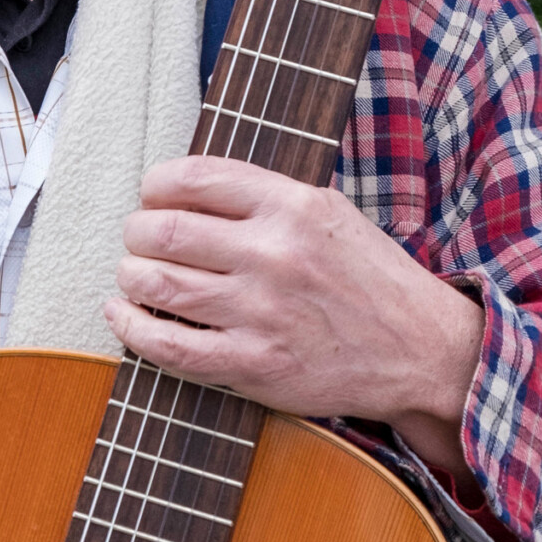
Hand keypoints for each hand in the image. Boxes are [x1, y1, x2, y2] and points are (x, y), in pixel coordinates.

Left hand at [104, 157, 484, 481]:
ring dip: (130, 276)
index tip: (151, 197)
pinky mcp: (254, 364)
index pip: (194, 177)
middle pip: (164, 230)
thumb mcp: (329, 213)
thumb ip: (264, 197)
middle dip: (136, 233)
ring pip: (157, 284)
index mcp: (293, 205)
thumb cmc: (369, 280)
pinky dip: (130, 327)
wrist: (420, 350)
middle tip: (137, 240)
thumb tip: (185, 187)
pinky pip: (168, 345)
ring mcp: (262, 311)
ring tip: (132, 276)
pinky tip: (122, 314)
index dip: (155, 186)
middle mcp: (275, 254)